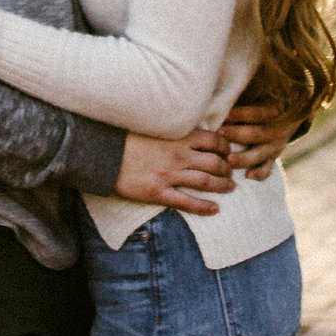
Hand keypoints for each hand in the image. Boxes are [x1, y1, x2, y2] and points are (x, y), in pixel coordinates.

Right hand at [115, 128, 235, 217]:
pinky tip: (215, 209)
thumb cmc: (126, 137)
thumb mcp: (153, 126)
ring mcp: (169, 175)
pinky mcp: (158, 192)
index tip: (228, 150)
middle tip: (232, 171)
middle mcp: (178, 155)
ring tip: (231, 187)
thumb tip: (189, 128)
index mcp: (177, 137)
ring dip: (222, 185)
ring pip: (205, 181)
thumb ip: (172, 128)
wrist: (103, 154)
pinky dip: (204, 207)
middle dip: (227, 167)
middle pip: (214, 162)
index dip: (225, 146)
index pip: (212, 140)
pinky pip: (187, 202)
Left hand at [220, 75, 313, 174]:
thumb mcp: (263, 95)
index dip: (243, 114)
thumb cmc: (264, 103)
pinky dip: (260, 174)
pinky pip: (268, 168)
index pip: (259, 113)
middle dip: (238, 134)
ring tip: (229, 160)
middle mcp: (276, 130)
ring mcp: (275, 146)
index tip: (227, 114)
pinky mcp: (272, 158)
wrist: (292, 116)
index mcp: (274, 112)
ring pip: (260, 154)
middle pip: (257, 134)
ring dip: (245, 157)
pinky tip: (248, 177)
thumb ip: (245, 93)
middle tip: (221, 134)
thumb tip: (218, 88)